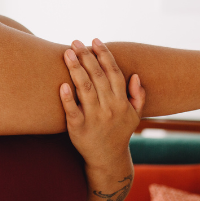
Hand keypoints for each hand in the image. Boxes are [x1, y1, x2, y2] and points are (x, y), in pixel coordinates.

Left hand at [58, 39, 144, 165]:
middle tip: (75, 42)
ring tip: (67, 53)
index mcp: (121, 102)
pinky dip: (67, 98)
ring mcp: (94, 118)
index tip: (95, 40)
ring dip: (76, 69)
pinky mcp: (78, 128)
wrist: (108, 159)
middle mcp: (109, 108)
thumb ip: (137, 96)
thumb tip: (135, 75)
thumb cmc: (119, 133)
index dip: (105, 55)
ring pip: (84, 89)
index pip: (114, 73)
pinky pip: (72, 110)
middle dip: (86, 57)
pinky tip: (62, 84)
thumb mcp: (134, 116)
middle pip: (97, 77)